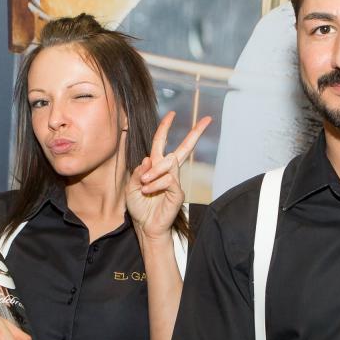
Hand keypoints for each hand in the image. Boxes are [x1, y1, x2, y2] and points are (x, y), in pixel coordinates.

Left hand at [126, 111, 210, 239]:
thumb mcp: (131, 185)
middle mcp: (168, 171)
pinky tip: (149, 190)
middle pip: (184, 148)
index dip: (165, 128)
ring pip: (168, 164)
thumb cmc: (139, 206)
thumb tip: (149, 158)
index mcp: (156, 166)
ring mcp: (175, 181)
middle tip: (208, 119)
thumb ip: (138, 171)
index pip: (162, 143)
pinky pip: (168, 179)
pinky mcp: (178, 192)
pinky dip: (155, 184)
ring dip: (152, 173)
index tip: (172, 113)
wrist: (145, 226)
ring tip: (144, 185)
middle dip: (196, 133)